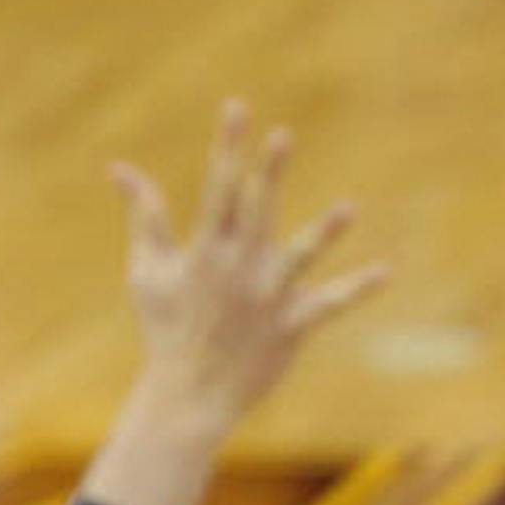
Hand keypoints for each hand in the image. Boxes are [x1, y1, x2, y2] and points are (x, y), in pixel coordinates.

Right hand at [113, 100, 388, 440]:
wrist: (187, 396)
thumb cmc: (167, 326)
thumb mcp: (148, 269)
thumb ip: (143, 215)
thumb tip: (119, 167)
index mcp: (207, 250)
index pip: (219, 188)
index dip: (228, 146)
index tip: (238, 108)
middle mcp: (239, 268)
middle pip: (257, 212)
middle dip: (268, 174)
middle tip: (283, 134)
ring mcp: (267, 296)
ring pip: (298, 258)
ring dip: (322, 235)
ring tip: (348, 209)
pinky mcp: (292, 324)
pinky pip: (329, 304)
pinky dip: (357, 290)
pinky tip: (386, 272)